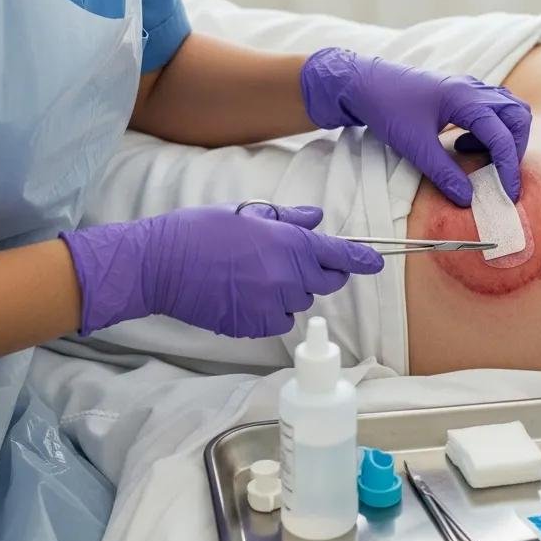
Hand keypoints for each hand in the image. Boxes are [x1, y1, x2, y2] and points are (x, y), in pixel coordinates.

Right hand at [59, 203, 382, 337]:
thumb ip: (290, 219)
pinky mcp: (253, 327)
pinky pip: (278, 321)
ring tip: (257, 274)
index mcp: (290, 244)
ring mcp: (271, 305)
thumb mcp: (249, 214)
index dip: (362, 260)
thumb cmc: (202, 230)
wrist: (163, 264)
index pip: (340, 256)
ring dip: (290, 291)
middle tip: (294, 260)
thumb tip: (318, 218)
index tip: (377, 262)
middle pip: (326, 283)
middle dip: (320, 272)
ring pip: (299, 302)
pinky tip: (246, 295)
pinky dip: (271, 311)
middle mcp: (287, 277)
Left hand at [300, 48, 531, 205]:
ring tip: (477, 157)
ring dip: (503, 136)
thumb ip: (444, 173)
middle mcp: (473, 89)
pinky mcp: (459, 92)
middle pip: (518, 116)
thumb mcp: (414, 146)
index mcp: (465, 99)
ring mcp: (468, 87)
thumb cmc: (387, 108)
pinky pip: (490, 108)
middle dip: (516, 148)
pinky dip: (488, 129)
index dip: (509, 167)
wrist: (363, 83)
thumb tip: (468, 199)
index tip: (509, 194)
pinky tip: (461, 143)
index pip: (502, 135)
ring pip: (507, 109)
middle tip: (500, 173)